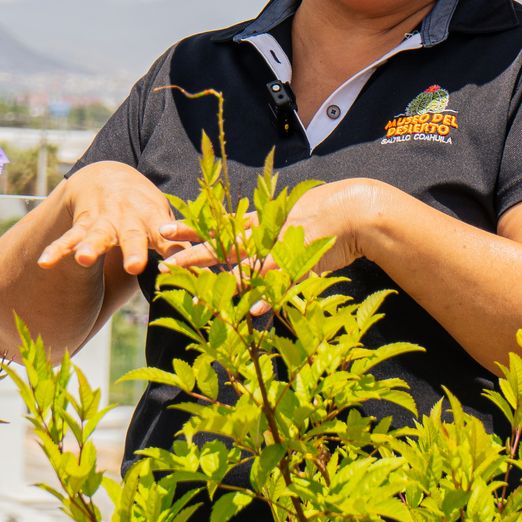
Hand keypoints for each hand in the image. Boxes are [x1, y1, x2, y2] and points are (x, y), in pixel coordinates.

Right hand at [36, 161, 179, 275]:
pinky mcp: (82, 224)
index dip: (174, 250)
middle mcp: (128, 219)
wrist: (109, 177)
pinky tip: (45, 262)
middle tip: (135, 266)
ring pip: (96, 235)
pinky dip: (57, 249)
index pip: (168, 238)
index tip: (179, 266)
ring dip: (90, 246)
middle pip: (131, 236)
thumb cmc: (144, 209)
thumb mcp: (163, 220)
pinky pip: (68, 238)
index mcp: (154, 220)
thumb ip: (179, 245)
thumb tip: (210, 269)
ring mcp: (103, 221)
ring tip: (85, 259)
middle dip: (133, 250)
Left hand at [160, 178, 389, 311]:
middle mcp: (266, 234)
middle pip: (221, 245)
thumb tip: (259, 225)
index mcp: (263, 222)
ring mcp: (281, 249)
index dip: (193, 227)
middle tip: (164, 263)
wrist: (357, 210)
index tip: (166, 229)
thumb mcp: (294, 212)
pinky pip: (278, 283)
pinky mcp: (301, 263)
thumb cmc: (329, 211)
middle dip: (192, 254)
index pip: (220, 225)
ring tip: (193, 293)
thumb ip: (274, 223)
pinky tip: (250, 312)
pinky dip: (266, 297)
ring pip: (243, 266)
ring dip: (216, 280)